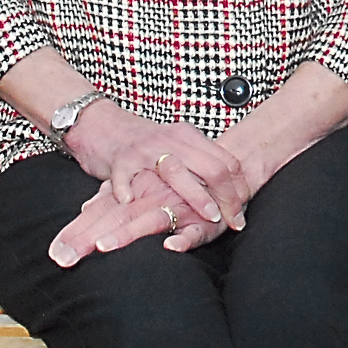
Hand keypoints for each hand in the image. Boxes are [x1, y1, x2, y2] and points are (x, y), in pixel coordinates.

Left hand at [48, 168, 224, 265]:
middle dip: (87, 236)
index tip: (55, 253)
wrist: (230, 164)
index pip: (101, 213)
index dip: (77, 232)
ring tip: (102, 247)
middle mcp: (154, 196)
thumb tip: (86, 209)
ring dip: (126, 233)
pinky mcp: (205, 219)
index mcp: (138, 193)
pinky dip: (185, 238)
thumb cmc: (183, 178)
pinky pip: (196, 230)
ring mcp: (179, 204)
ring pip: (150, 219)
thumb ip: (116, 197)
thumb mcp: (145, 185)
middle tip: (63, 257)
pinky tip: (170, 247)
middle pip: (115, 217)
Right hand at [61, 99, 249, 233]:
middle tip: (233, 221)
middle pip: (211, 167)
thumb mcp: (178, 145)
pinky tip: (133, 203)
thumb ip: (199, 160)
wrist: (105, 126)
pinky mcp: (121, 159)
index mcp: (189, 136)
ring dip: (197, 196)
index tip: (242, 210)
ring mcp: (147, 149)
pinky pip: (126, 176)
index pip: (226, 161)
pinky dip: (128, 190)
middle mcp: (172, 140)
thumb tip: (230, 186)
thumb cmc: (146, 144)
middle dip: (227, 197)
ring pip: (177, 172)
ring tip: (209, 217)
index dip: (238, 188)